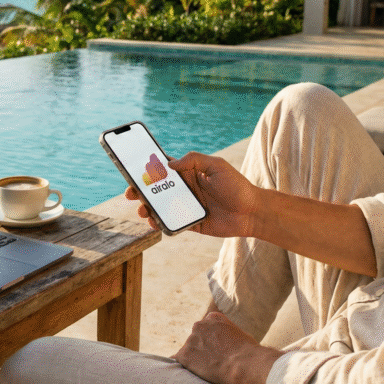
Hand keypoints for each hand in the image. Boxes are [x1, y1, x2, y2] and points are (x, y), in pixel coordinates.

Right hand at [124, 152, 260, 238]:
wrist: (252, 212)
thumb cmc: (237, 186)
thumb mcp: (216, 166)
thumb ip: (193, 160)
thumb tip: (168, 164)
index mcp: (189, 174)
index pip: (163, 170)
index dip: (147, 170)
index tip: (133, 170)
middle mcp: (185, 190)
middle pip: (157, 190)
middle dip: (140, 191)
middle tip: (130, 193)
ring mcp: (186, 207)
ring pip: (160, 207)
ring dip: (147, 208)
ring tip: (142, 209)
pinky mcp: (190, 223)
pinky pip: (170, 223)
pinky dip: (159, 223)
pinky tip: (153, 221)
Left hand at [174, 311, 282, 383]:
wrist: (245, 365)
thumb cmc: (249, 353)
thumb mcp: (241, 336)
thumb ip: (229, 335)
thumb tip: (230, 342)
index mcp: (213, 318)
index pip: (206, 328)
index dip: (212, 341)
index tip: (218, 351)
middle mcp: (199, 325)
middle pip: (196, 338)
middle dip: (202, 349)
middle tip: (213, 362)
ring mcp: (190, 340)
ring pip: (189, 351)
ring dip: (196, 360)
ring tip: (209, 371)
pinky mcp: (185, 355)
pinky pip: (177, 361)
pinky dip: (183, 367)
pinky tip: (188, 374)